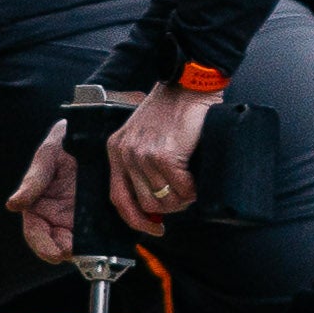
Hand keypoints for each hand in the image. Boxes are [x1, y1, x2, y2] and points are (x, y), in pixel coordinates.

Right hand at [7, 116, 86, 279]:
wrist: (97, 134)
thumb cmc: (66, 143)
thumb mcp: (48, 156)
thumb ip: (33, 180)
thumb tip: (13, 205)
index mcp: (38, 206)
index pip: (35, 232)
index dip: (42, 245)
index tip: (55, 252)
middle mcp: (56, 216)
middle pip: (53, 244)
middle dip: (60, 251)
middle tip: (70, 251)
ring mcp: (78, 219)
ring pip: (75, 245)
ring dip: (78, 251)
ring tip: (84, 248)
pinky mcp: (98, 219)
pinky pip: (96, 237)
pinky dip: (97, 244)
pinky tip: (100, 243)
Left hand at [102, 73, 214, 238]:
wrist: (188, 84)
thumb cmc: (172, 108)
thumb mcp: (145, 134)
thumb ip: (143, 163)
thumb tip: (157, 201)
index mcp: (116, 150)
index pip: (118, 198)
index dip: (136, 220)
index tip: (153, 228)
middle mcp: (125, 153)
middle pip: (145, 204)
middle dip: (168, 208)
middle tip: (184, 197)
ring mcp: (143, 155)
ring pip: (163, 200)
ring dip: (182, 199)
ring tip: (192, 187)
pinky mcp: (164, 155)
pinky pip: (181, 188)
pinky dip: (193, 189)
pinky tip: (197, 179)